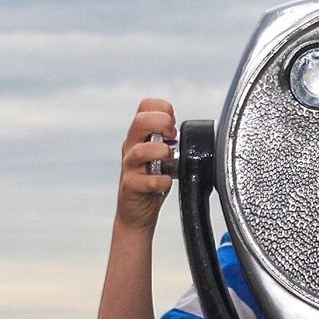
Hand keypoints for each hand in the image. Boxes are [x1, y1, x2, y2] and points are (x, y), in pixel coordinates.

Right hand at [116, 98, 176, 230]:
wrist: (137, 212)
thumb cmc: (151, 181)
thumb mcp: (159, 155)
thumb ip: (168, 140)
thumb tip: (188, 129)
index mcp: (139, 136)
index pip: (145, 106)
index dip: (162, 108)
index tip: (174, 122)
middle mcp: (131, 147)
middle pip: (140, 121)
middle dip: (162, 123)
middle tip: (173, 136)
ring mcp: (129, 167)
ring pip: (140, 151)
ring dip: (161, 152)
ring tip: (170, 159)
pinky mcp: (131, 186)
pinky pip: (144, 181)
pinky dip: (160, 180)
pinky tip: (166, 182)